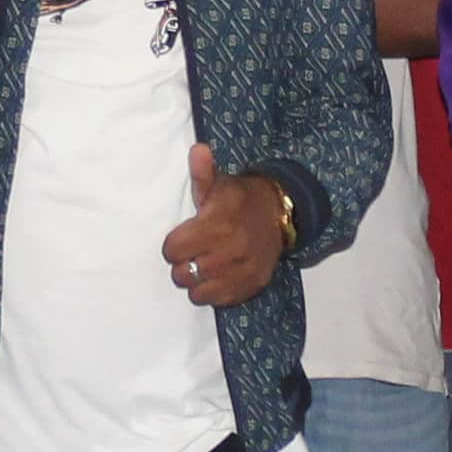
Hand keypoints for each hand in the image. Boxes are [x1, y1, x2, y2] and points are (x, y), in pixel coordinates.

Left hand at [162, 148, 287, 309]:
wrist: (279, 214)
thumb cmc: (241, 199)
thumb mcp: (220, 184)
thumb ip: (203, 173)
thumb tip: (198, 150)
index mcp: (216, 226)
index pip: (172, 251)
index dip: (174, 244)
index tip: (184, 237)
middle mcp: (228, 253)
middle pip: (182, 274)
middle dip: (183, 263)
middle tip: (194, 252)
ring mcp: (240, 273)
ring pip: (197, 292)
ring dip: (197, 280)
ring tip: (205, 264)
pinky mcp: (250, 287)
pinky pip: (217, 301)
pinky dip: (214, 291)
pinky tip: (218, 275)